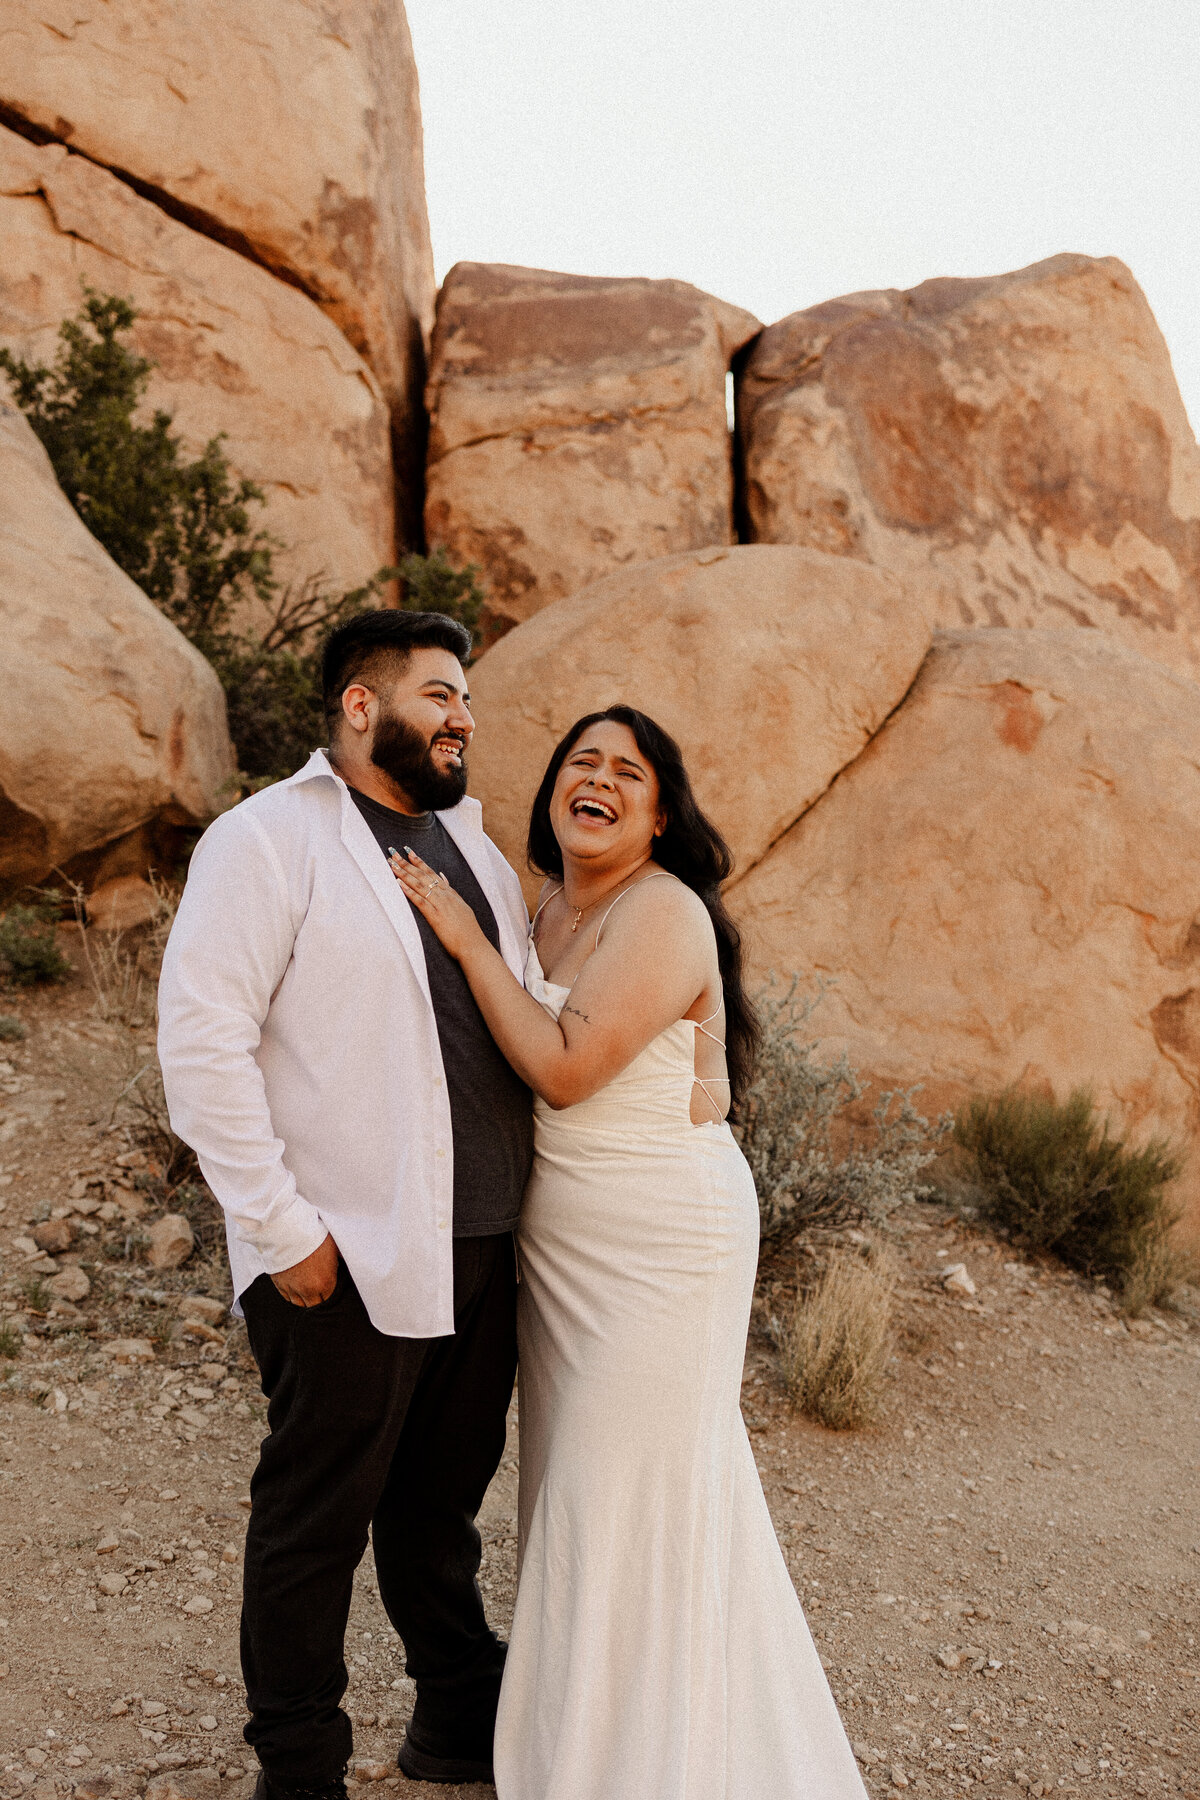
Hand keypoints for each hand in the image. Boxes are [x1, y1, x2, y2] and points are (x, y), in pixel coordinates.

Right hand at [271, 1233, 339, 1305]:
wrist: (289, 1231)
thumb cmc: (314, 1237)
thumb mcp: (335, 1247)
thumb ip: (341, 1260)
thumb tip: (348, 1263)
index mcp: (325, 1283)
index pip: (329, 1300)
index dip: (329, 1294)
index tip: (329, 1287)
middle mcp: (308, 1291)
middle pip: (314, 1305)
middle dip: (317, 1299)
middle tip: (318, 1288)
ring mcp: (292, 1289)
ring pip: (299, 1303)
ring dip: (303, 1298)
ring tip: (306, 1288)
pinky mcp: (279, 1284)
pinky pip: (286, 1297)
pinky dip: (291, 1293)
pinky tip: (295, 1285)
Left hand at [389, 846, 485, 960]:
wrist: (474, 945)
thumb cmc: (468, 931)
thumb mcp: (462, 907)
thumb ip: (452, 892)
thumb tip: (443, 878)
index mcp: (450, 894)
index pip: (432, 873)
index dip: (420, 861)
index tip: (409, 851)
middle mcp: (445, 896)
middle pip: (423, 875)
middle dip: (407, 863)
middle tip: (393, 853)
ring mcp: (440, 905)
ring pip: (419, 885)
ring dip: (404, 873)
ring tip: (391, 864)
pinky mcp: (436, 917)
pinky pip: (420, 901)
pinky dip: (408, 891)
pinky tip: (398, 883)